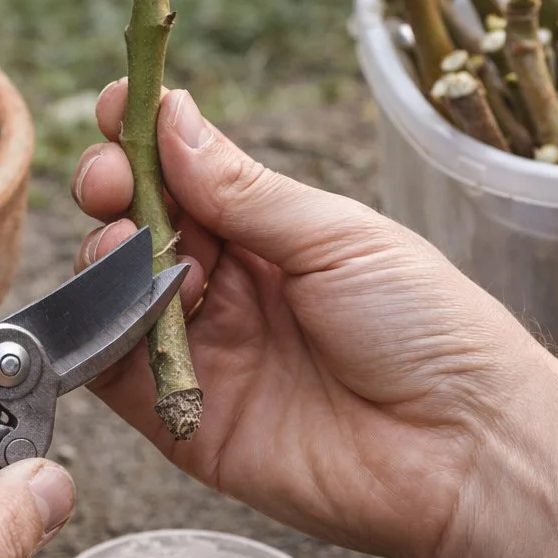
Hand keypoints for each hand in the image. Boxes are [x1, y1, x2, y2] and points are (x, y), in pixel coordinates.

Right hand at [72, 82, 557, 557]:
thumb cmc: (427, 328)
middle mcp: (229, 287)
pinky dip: (95, 338)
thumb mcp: (337, 236)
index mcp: (271, 233)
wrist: (462, 451)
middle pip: (140, 226)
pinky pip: (115, 376)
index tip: (116, 106)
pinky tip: (111, 308)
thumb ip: (244, 188)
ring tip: (129, 246)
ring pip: (117, 292)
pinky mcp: (183, 420)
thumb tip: (171, 116)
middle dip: (113, 189)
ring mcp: (203, 352)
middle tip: (111, 181)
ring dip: (105, 257)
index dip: (145, 139)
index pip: (186, 173)